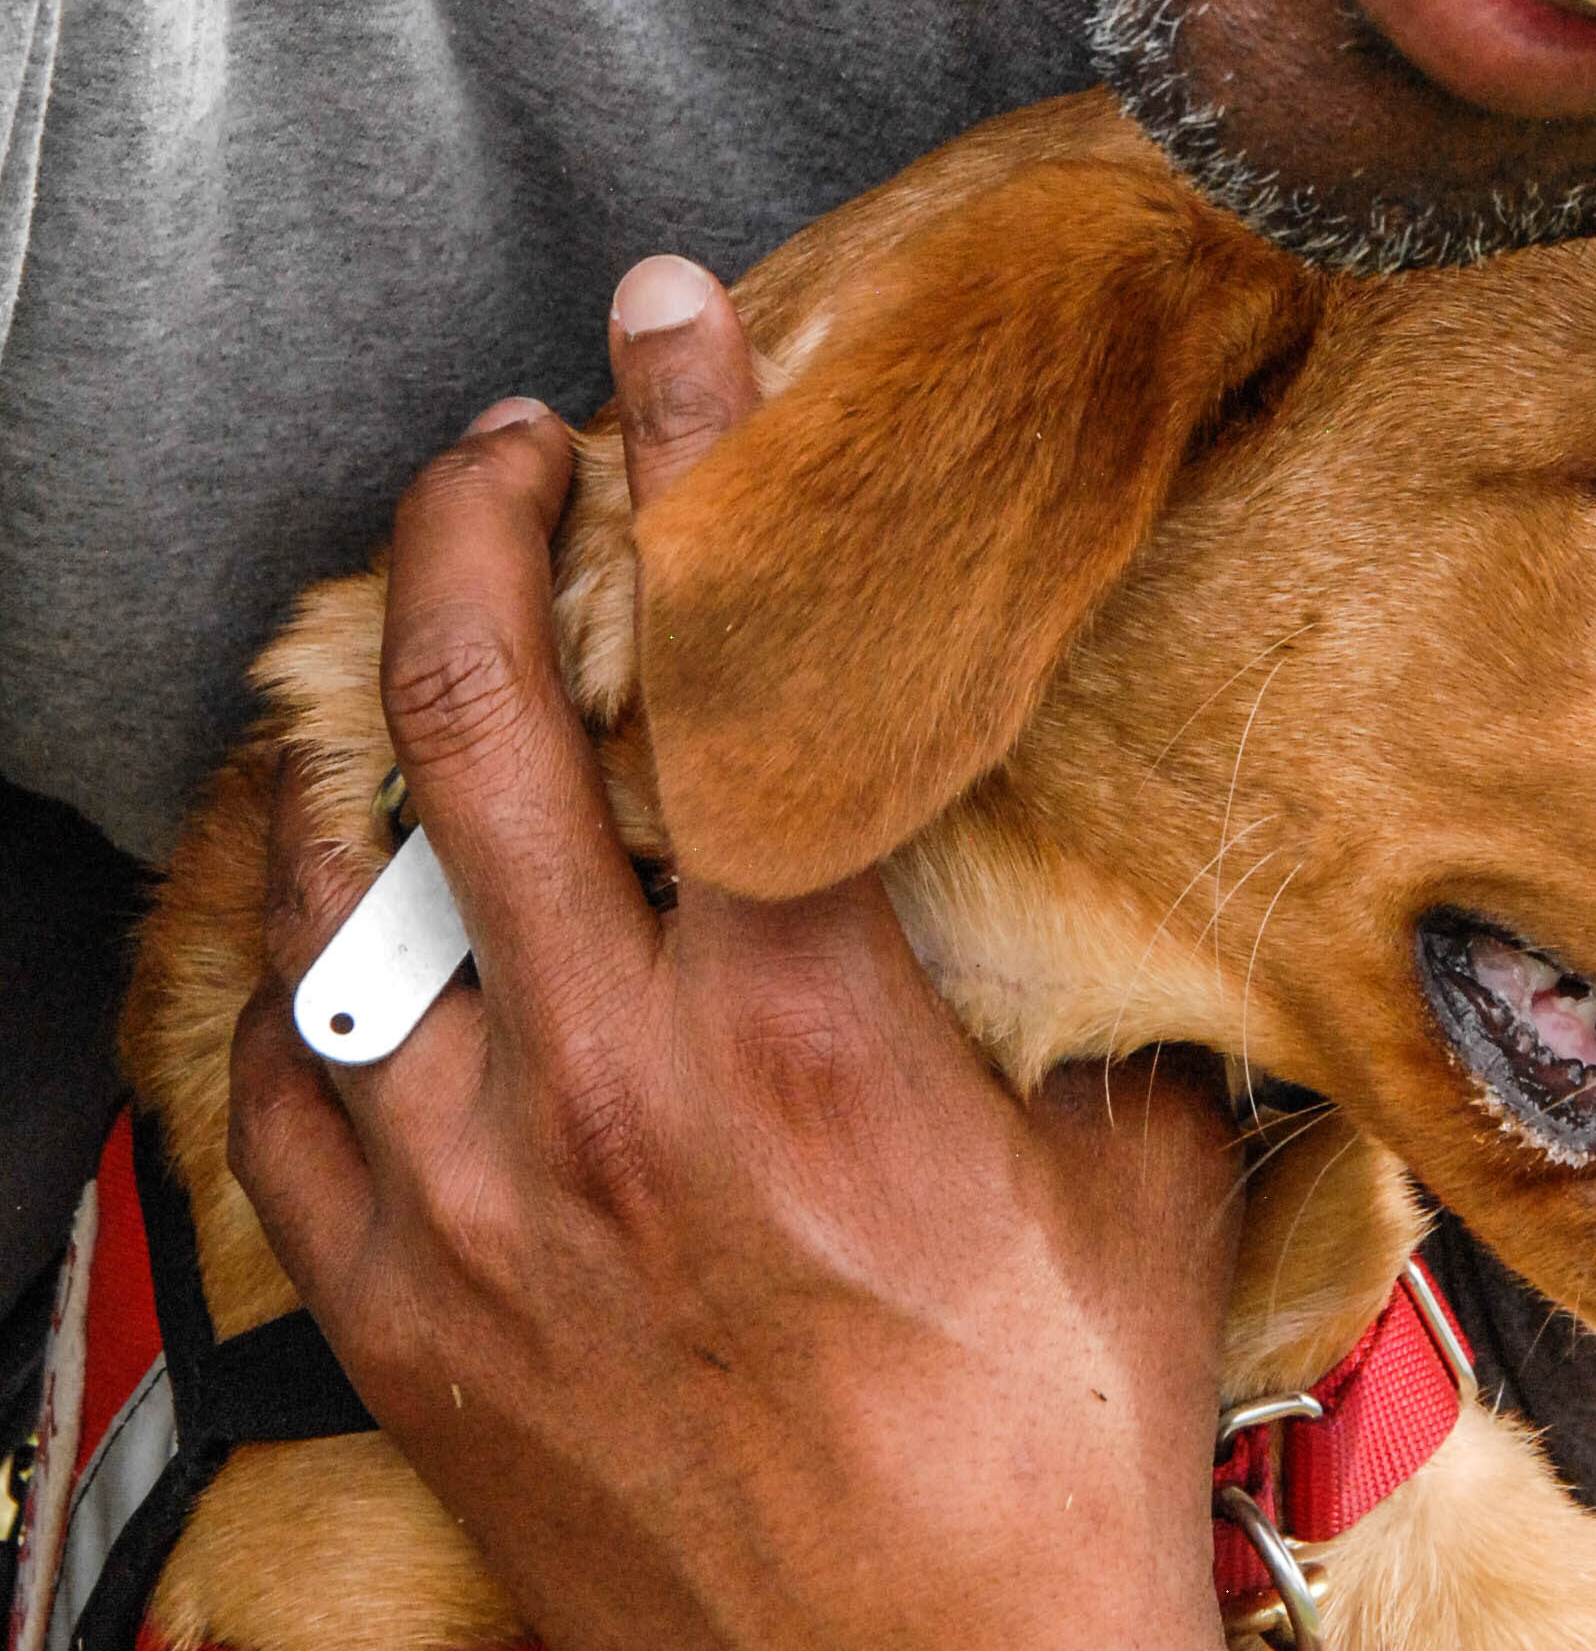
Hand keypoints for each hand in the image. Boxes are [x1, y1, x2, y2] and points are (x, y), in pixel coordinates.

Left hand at [229, 258, 1240, 1650]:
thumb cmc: (1040, 1457)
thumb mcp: (1131, 1181)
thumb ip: (1088, 996)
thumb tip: (1104, 866)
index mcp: (807, 1031)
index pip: (738, 667)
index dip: (699, 463)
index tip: (666, 325)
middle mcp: (611, 1085)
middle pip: (478, 722)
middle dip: (472, 530)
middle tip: (506, 443)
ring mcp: (478, 1200)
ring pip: (334, 886)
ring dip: (356, 726)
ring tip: (399, 640)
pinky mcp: (403, 1310)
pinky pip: (277, 1083)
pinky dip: (291, 956)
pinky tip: (329, 903)